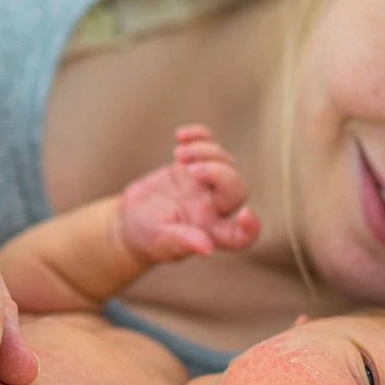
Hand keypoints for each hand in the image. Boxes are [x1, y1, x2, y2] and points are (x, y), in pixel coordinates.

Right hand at [118, 124, 260, 262]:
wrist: (132, 217)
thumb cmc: (148, 236)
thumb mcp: (162, 240)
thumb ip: (183, 242)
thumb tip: (207, 248)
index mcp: (213, 232)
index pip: (242, 235)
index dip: (251, 228)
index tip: (245, 214)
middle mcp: (216, 208)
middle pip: (236, 188)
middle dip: (219, 173)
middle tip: (191, 170)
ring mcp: (207, 184)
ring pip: (225, 162)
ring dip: (206, 152)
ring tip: (178, 154)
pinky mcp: (194, 165)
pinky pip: (208, 144)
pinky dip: (199, 135)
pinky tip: (180, 135)